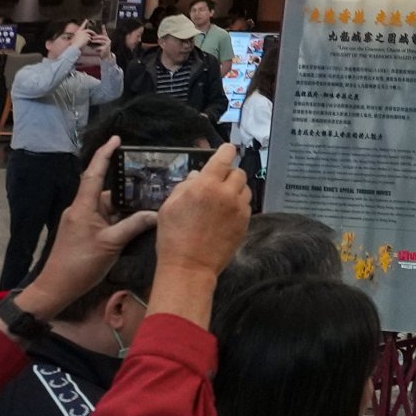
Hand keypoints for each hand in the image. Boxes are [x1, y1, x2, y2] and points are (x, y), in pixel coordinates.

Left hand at [15, 152, 160, 322]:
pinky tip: (135, 223)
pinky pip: (105, 220)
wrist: (57, 288)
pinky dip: (119, 220)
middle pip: (106, 192)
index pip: (94, 174)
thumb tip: (156, 213)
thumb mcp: (111, 245)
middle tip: (151, 183)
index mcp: (83, 207)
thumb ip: (133, 226)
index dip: (104, 155)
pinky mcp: (84, 234)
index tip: (116, 139)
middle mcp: (81, 209)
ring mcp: (81, 222)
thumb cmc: (80, 264)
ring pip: (107, 208)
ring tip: (149, 204)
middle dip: (127, 188)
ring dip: (125, 208)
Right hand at [156, 146, 252, 274]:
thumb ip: (185, 186)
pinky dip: (238, 205)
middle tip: (219, 182)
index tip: (227, 149)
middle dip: (229, 173)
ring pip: (245, 189)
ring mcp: (238, 209)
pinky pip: (246, 206)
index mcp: (205, 185)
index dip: (226, 151)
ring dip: (236, 189)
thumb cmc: (173, 236)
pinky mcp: (245, 223)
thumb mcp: (169, 206)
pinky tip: (226, 214)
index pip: (224, 158)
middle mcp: (226, 194)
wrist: (190, 266)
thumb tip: (197, 176)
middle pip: (238, 172)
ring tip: (222, 199)